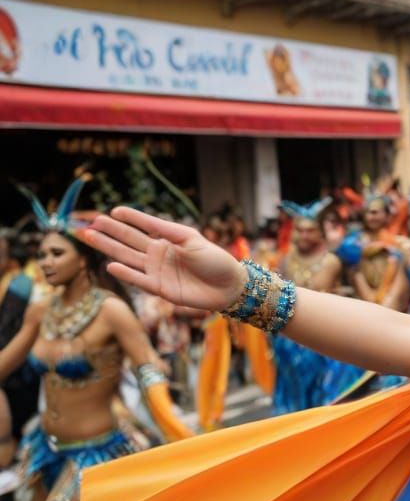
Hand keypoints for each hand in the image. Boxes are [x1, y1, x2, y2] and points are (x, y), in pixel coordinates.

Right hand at [83, 207, 247, 311]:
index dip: (130, 218)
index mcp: (168, 240)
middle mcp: (158, 254)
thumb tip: (144, 220)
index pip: (143, 226)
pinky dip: (125, 273)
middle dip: (110, 232)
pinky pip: (139, 279)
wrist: (229, 285)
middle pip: (129, 241)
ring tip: (90, 236)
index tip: (113, 211)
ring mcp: (157, 271)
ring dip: (109, 248)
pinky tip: (110, 265)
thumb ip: (167, 231)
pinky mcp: (160, 289)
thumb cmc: (214, 259)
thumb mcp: (191, 239)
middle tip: (90, 223)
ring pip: (127, 257)